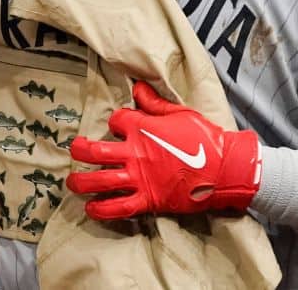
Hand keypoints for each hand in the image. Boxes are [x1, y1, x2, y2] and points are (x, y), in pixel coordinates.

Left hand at [66, 81, 260, 218]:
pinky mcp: (148, 200)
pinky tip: (91, 208)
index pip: (116, 120)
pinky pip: (118, 207)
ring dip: (81, 182)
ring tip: (73, 183)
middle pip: (95, 151)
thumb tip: (137, 88)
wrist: (224, 168)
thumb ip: (154, 103)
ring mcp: (139, 178)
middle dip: (80, 150)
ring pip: (100, 180)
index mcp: (142, 127)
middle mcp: (135, 152)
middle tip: (76, 150)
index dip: (115, 121)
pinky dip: (101, 209)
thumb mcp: (180, 113)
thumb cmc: (204, 138)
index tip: (119, 125)